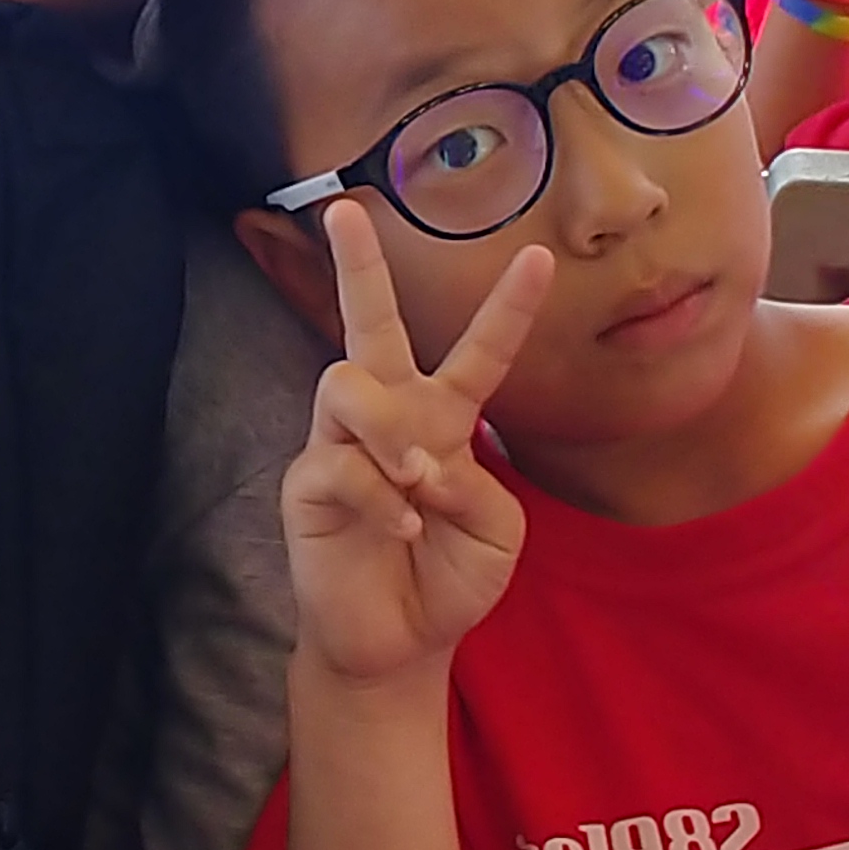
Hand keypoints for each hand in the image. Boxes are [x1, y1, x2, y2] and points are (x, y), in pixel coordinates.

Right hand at [282, 201, 553, 692]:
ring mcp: (341, 445)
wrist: (401, 641)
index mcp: (445, 418)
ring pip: (345, 382)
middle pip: (368, 323)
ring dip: (389, 430)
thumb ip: (478, 485)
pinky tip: (399, 527)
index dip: (509, 308)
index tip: (540, 257)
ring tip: (414, 482)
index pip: (480, 352)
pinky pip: (337, 462)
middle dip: (354, 265)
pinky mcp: (308, 483)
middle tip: (342, 207)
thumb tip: (421, 462)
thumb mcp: (498, 532)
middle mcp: (390, 416)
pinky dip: (378, 496)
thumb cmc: (449, 576)